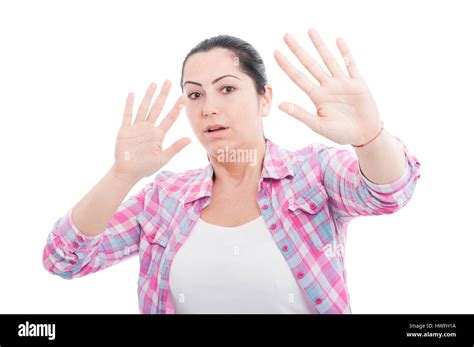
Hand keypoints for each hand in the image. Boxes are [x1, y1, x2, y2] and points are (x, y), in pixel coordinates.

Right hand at [113, 80, 190, 181]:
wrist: (128, 172)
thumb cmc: (145, 167)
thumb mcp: (163, 158)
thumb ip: (175, 148)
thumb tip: (190, 139)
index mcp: (159, 135)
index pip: (170, 118)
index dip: (176, 107)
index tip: (183, 97)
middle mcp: (149, 128)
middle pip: (158, 108)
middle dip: (163, 95)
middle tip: (169, 82)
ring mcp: (137, 128)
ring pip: (144, 108)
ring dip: (148, 96)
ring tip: (154, 84)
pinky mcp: (125, 130)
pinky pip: (127, 115)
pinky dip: (129, 105)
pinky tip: (132, 94)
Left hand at [274, 28, 381, 144]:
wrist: (364, 135)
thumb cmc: (341, 134)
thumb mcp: (319, 125)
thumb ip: (301, 114)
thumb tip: (280, 105)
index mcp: (317, 97)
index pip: (298, 77)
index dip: (287, 65)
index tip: (276, 53)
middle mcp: (327, 87)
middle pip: (310, 64)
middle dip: (298, 50)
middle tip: (286, 36)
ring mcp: (342, 83)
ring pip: (328, 60)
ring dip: (319, 46)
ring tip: (310, 31)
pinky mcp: (358, 83)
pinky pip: (350, 64)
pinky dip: (345, 52)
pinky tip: (338, 40)